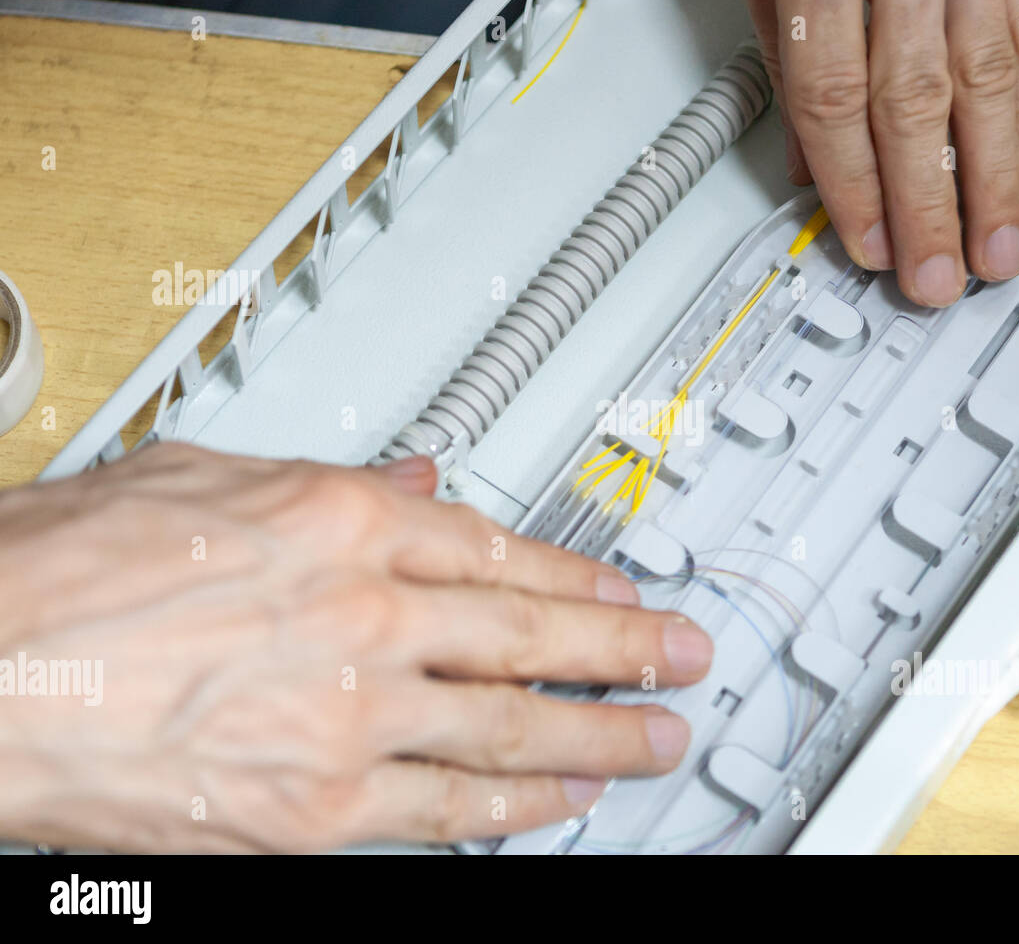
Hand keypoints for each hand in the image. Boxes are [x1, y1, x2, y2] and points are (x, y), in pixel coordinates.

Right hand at [0, 443, 711, 851]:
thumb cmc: (65, 571)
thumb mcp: (206, 476)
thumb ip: (332, 482)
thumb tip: (416, 478)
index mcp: (343, 521)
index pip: (499, 548)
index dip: (576, 573)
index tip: (621, 588)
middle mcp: (366, 612)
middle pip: (533, 632)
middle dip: (625, 648)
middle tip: (683, 655)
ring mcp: (350, 714)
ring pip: (513, 726)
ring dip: (600, 732)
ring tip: (657, 737)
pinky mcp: (317, 809)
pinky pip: (448, 812)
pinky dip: (518, 810)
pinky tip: (563, 803)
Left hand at [742, 0, 1018, 305]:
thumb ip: (787, 63)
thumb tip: (804, 162)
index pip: (833, 98)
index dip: (853, 184)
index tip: (871, 246)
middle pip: (912, 104)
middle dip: (927, 206)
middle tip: (935, 275)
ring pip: (987, 82)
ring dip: (993, 182)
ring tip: (993, 251)